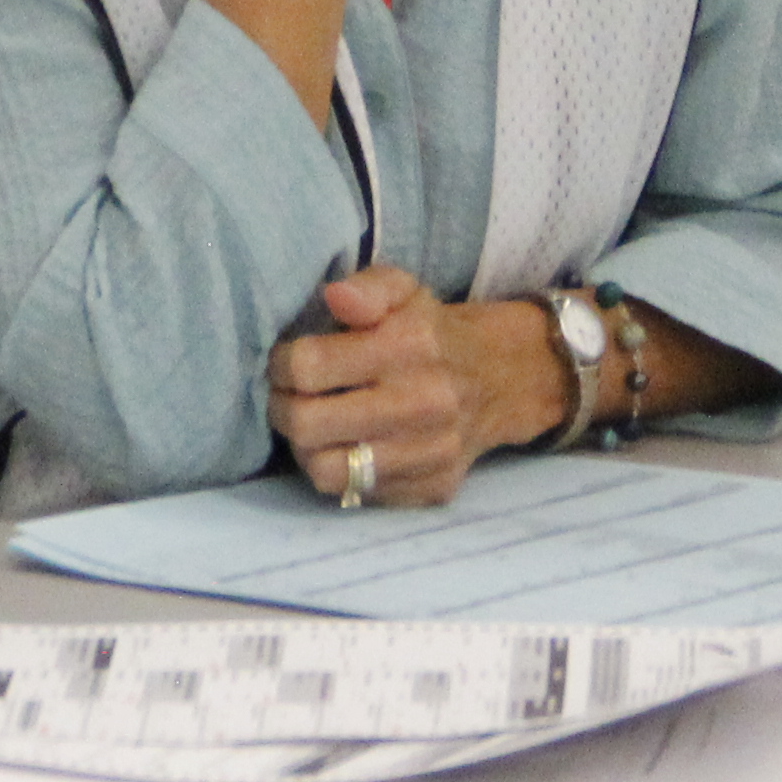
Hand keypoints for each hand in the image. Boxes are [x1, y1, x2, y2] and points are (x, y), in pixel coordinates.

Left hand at [264, 266, 559, 511]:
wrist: (500, 380)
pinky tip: (343, 447)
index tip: (285, 364)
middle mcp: (422, 402)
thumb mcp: (403, 289)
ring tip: (310, 428)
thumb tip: (335, 296)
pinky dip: (340, 472)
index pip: (307, 367)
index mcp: (409, 346)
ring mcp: (430, 452)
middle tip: (286, 398)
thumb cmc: (431, 330)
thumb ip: (367, 287)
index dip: (281, 365)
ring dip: (304, 448)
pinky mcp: (433, 487)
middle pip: (308, 424)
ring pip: (327, 470)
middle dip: (282, 409)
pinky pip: (357, 493)